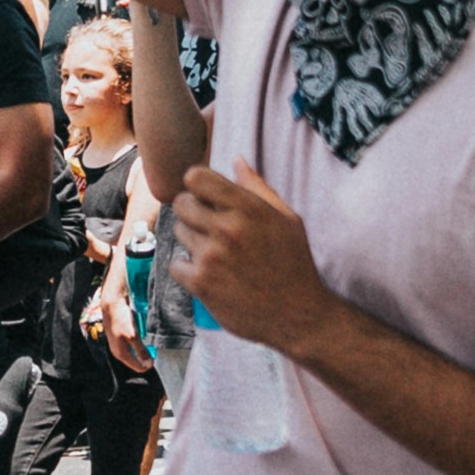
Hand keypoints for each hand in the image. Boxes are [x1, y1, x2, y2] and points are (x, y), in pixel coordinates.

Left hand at [166, 166, 333, 357]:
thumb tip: (237, 160)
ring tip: (215, 253)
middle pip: (181, 203)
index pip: (196, 177)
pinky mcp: (201, 283)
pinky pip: (176, 264)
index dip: (196, 184)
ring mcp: (212, 256)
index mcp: (248, 208)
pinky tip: (208, 273)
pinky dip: (187, 269)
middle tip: (207, 225)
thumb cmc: (294, 263)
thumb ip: (258, 188)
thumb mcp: (287, 219)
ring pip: (179, 232)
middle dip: (191, 210)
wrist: (298, 314)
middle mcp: (228, 228)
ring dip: (192, 240)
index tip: (204, 196)